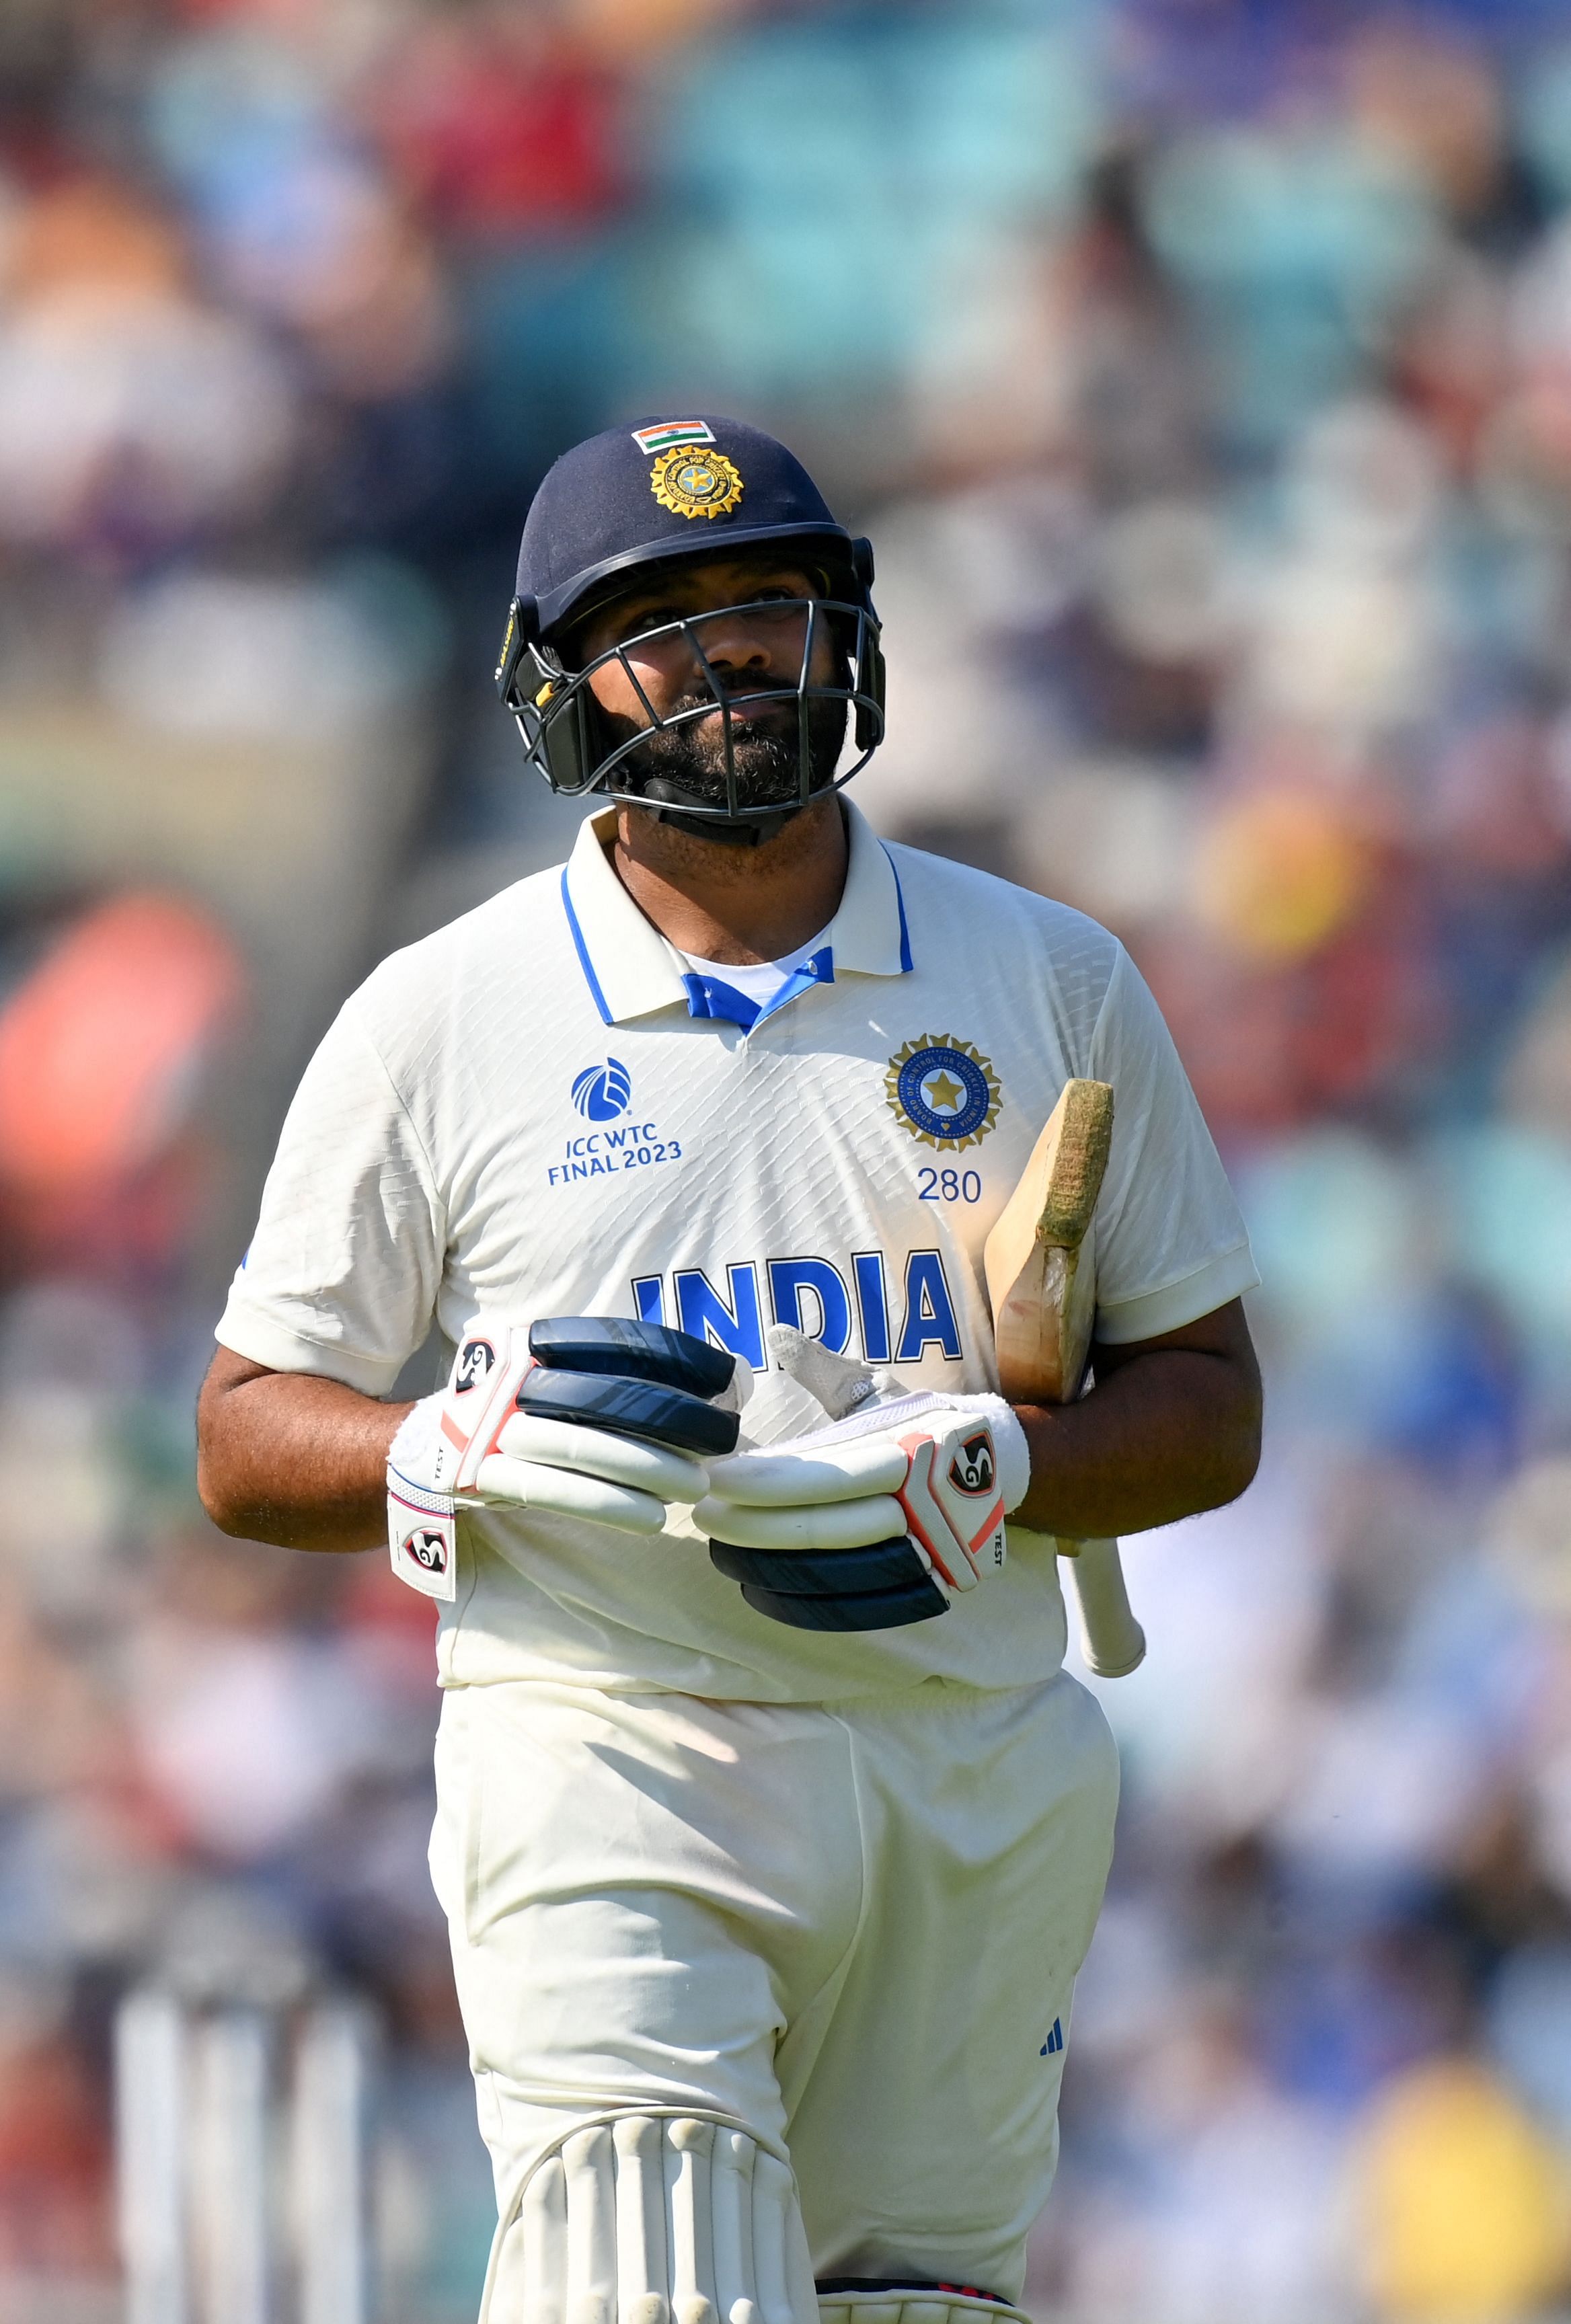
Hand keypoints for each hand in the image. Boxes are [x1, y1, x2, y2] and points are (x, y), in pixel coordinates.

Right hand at [388, 1315, 739, 1597]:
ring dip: (648, 1468)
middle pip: (609, 1395)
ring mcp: (494, 1427)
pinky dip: (608, 1505)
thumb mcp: (543, 1373)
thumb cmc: (507, 1412)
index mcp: (533, 1341)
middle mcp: (512, 1378)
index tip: (726, 1379)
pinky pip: (555, 1491)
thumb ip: (605, 1374)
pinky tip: (651, 1518)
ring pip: (585, 1446)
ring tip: (696, 1485)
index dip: (677, 1358)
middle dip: (676, 1418)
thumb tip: (710, 1383)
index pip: (617, 1343)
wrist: (411, 1450)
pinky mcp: (484, 1475)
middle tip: (725, 1439)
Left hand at [694, 1386, 1027, 1631]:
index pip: (822, 1477)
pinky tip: (763, 1588)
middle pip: (823, 1531)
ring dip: (769, 1570)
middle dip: (753, 1529)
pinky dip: (805, 1604)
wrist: (1003, 1467)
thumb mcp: (881, 1389)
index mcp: (908, 1452)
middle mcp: (921, 1506)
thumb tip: (775, 1335)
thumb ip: (826, 1368)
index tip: (712, 1479)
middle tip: (703, 1515)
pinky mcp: (929, 1588)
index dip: (761, 1485)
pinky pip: (857, 1609)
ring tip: (722, 1551)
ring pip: (834, 1578)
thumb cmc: (925, 1422)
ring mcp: (929, 1554)